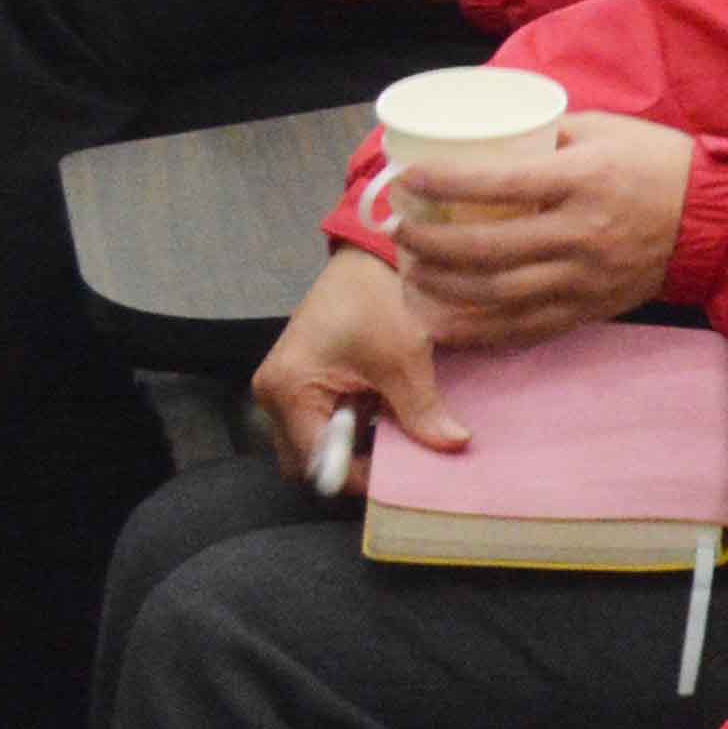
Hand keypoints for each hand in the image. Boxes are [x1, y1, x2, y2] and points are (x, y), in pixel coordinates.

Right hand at [259, 245, 466, 468]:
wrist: (370, 253)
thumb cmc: (380, 297)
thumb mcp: (405, 358)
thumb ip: (422, 411)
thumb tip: (454, 447)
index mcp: (288, 390)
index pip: (316, 460)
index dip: (357, 475)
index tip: (399, 475)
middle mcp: (273, 395)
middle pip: (306, 459)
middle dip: (352, 464)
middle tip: (398, 457)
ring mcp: (283, 388)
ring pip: (315, 442)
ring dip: (354, 443)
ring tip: (396, 433)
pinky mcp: (301, 380)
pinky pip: (322, 420)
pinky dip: (353, 424)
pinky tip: (387, 414)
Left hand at [388, 118, 696, 348]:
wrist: (718, 222)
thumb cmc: (662, 165)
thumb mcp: (608, 130)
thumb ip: (550, 135)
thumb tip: (495, 139)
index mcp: (584, 180)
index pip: (498, 184)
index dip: (444, 183)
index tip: (409, 178)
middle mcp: (580, 234)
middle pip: (484, 248)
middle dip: (428, 243)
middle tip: (398, 231)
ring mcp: (582, 279)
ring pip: (494, 295)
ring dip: (440, 288)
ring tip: (411, 274)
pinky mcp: (587, 310)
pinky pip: (520, 328)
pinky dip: (474, 329)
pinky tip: (442, 320)